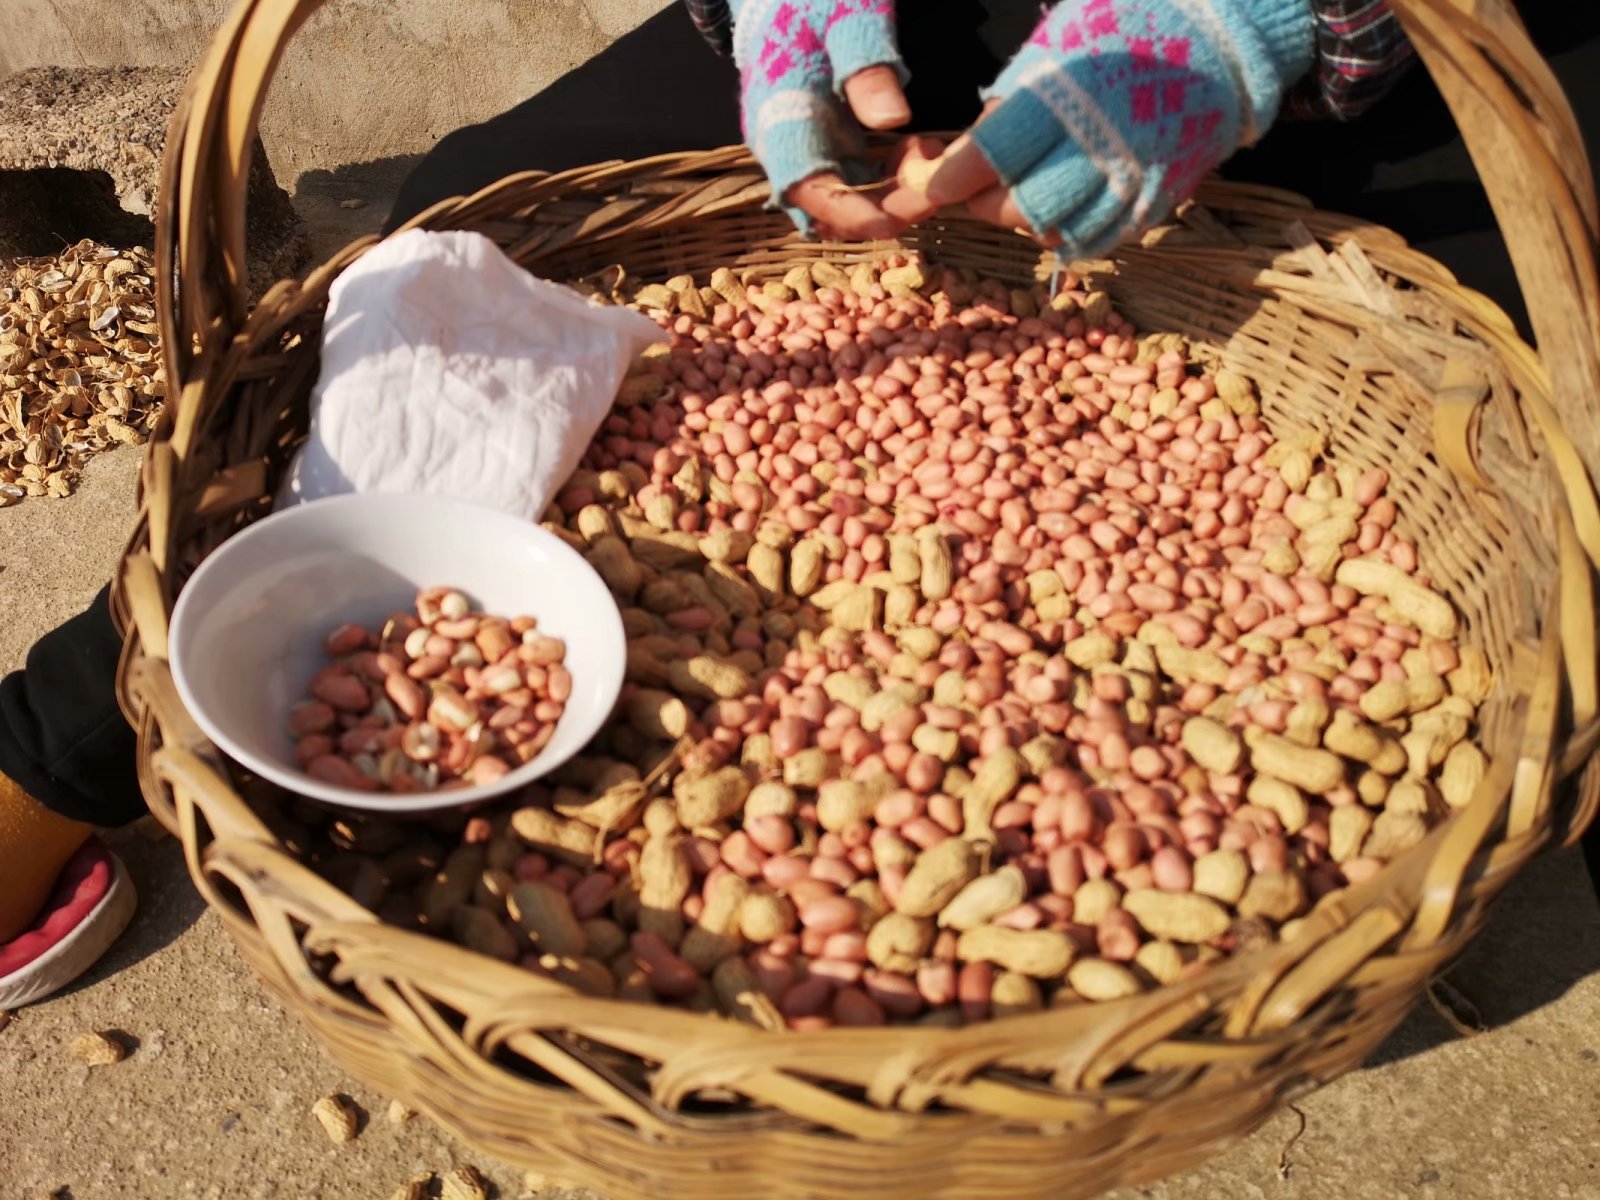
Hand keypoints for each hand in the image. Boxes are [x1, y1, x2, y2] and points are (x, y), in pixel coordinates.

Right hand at [729, 0, 911, 239]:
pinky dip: (888, 185)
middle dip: (883, 211)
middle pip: (827, 211)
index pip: (807, 186)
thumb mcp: (845, 17)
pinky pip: (855, 188)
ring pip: (844, 207)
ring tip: (928, 162)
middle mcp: (784, 148)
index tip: (897, 219)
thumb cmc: (813, 1)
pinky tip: (915, 154)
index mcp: (779, 116)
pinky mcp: (823, 153)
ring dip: (890, 200)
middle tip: (935, 189)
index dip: (849, 213)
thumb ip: (866, 66)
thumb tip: (892, 121)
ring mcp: (803, 154)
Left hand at [910, 0, 1314, 253]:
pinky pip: (1098, 239)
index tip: (935, 186)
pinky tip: (1058, 213)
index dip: (954, 179)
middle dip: (985, 205)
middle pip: (1020, 206)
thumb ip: (1011, 103)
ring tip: (1017, 198)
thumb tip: (966, 152)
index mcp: (1068, 95)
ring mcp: (1133, 178)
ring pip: (1056, 231)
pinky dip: (1067, 233)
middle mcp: (1100, 144)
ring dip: (1025, 222)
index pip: (993, 155)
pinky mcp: (1156, 200)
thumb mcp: (1057, 46)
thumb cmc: (1124, 28)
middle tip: (974, 192)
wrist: (1221, 40)